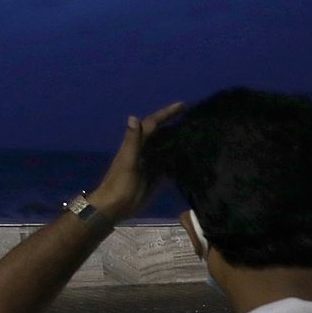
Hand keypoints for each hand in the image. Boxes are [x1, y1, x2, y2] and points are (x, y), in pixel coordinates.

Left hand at [87, 102, 183, 221]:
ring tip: (196, 135)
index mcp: (137, 144)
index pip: (153, 123)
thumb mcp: (127, 161)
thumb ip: (132, 140)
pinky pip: (168, 164)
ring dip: (178, 140)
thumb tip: (133, 117)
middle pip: (161, 133)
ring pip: (166, 147)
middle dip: (174, 124)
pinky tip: (190, 158)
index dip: (166, 114)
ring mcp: (150, 163)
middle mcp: (145, 150)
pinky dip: (178, 159)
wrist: (114, 207)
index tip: (183, 105)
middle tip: (194, 118)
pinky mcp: (155, 176)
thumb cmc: (119, 183)